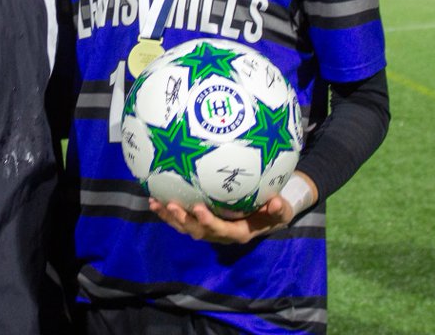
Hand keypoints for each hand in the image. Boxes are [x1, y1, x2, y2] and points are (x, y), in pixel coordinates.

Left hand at [149, 194, 295, 244]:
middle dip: (184, 220)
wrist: (266, 215)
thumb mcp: (281, 211)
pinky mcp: (200, 223)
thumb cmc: (272, 212)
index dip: (209, 222)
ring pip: (186, 227)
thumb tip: (277, 202)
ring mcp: (208, 230)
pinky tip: (154, 200)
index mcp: (238, 232)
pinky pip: (181, 220)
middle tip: (172, 205)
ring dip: (170, 217)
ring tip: (156, 203)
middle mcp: (220, 234)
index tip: (199, 208)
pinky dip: (167, 213)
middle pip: (198, 231)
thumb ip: (279, 209)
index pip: (221, 230)